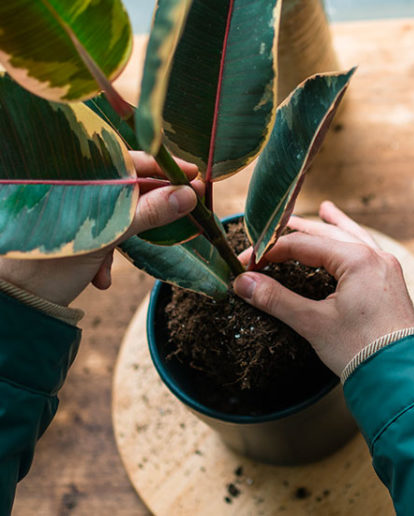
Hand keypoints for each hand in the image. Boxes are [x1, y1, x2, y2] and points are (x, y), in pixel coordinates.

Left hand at [0, 151, 201, 305]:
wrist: (16, 304)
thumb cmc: (50, 263)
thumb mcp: (105, 236)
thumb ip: (148, 212)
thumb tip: (188, 196)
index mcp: (77, 176)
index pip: (129, 160)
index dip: (164, 168)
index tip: (193, 177)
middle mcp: (75, 188)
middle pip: (126, 187)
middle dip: (148, 210)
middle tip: (180, 214)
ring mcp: (74, 210)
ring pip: (117, 213)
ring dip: (124, 239)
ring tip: (112, 266)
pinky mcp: (73, 233)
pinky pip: (102, 233)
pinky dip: (106, 255)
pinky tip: (100, 278)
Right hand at [234, 201, 413, 375]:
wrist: (403, 376)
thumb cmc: (361, 349)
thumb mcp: (313, 323)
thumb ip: (277, 299)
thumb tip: (243, 283)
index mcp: (357, 260)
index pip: (302, 245)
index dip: (270, 252)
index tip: (247, 264)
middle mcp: (374, 256)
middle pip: (327, 235)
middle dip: (298, 232)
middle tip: (273, 227)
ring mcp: (385, 268)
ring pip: (352, 238)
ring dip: (333, 227)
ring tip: (325, 210)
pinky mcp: (390, 282)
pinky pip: (368, 251)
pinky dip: (354, 242)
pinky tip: (352, 239)